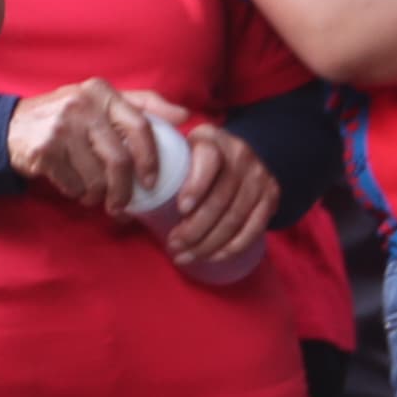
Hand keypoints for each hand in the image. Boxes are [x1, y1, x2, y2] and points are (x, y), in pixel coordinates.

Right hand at [8, 77, 166, 212]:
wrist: (11, 126)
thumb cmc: (67, 116)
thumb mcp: (101, 101)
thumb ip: (143, 105)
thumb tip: (184, 115)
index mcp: (101, 91)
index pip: (139, 126)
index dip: (150, 158)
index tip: (152, 181)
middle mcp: (81, 105)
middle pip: (119, 160)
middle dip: (124, 190)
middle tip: (122, 205)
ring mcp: (60, 127)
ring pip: (96, 178)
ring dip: (97, 195)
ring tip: (93, 195)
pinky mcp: (44, 150)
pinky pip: (74, 185)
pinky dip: (77, 193)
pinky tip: (73, 186)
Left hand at [162, 115, 278, 264]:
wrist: (245, 149)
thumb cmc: (198, 154)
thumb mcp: (182, 143)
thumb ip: (160, 158)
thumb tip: (125, 199)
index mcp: (213, 140)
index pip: (208, 161)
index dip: (196, 186)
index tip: (180, 210)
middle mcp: (241, 157)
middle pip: (219, 199)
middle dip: (195, 229)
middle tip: (174, 246)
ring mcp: (258, 178)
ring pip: (234, 218)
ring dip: (209, 243)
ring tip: (186, 256)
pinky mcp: (270, 197)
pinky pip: (254, 228)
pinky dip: (232, 247)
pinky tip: (213, 257)